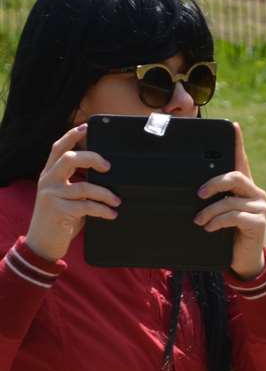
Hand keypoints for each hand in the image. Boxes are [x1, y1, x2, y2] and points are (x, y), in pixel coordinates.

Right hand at [24, 123, 117, 261]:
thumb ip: (78, 185)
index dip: (72, 136)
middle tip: (108, 167)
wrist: (43, 243)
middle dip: (92, 158)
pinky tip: (112, 214)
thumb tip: (107, 177)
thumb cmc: (60, 218)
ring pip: (84, 186)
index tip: (86, 127)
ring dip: (105, 194)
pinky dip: (103, 210)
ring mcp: (52, 195)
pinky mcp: (58, 210)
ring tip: (117, 201)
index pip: (58, 149)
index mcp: (49, 174)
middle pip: (70, 159)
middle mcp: (48, 181)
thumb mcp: (66, 197)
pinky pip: (87, 206)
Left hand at [195, 123, 265, 278]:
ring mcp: (260, 207)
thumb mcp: (218, 212)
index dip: (238, 143)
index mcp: (245, 187)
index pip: (241, 160)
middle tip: (198, 194)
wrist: (242, 259)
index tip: (234, 126)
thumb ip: (212, 198)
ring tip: (199, 222)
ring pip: (229, 201)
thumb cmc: (226, 233)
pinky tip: (210, 228)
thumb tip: (191, 189)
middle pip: (234, 177)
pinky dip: (218, 222)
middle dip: (213, 184)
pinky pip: (234, 216)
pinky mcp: (259, 222)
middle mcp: (256, 193)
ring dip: (209, 212)